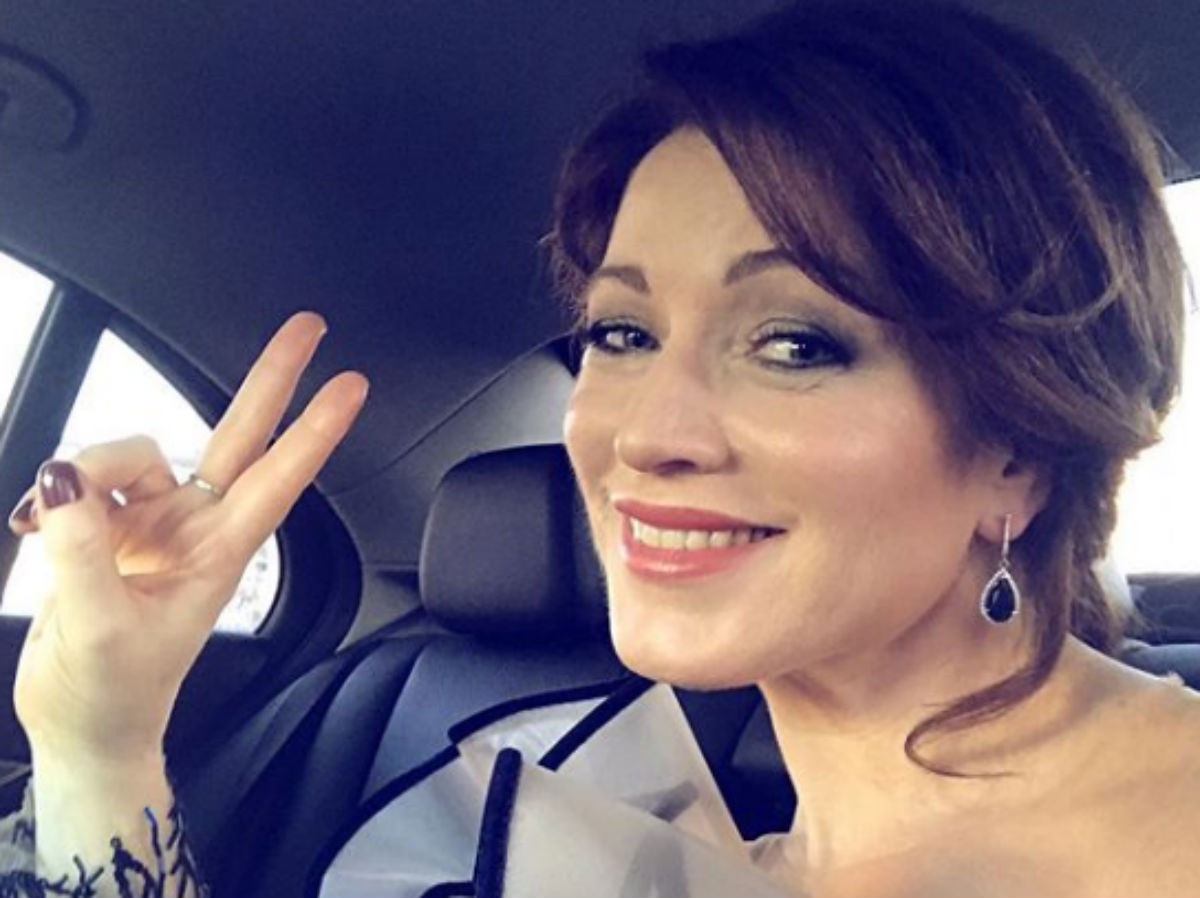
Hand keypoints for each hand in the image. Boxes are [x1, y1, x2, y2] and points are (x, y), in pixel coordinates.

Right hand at [5, 311, 367, 763]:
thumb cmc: (113, 694)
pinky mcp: (106, 527)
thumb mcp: (100, 631)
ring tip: (47, 521)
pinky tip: (33, 523)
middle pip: (237, 435)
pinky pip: (82, 480)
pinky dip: (53, 493)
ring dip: (87, 469)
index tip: (351, 386)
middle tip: (310, 328)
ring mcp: (152, 522)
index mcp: (219, 552)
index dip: (315, 431)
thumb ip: (82, 553)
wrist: (81, 725)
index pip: (277, 479)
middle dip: (271, 379)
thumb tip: (65, 484)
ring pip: (131, 453)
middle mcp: (193, 526)